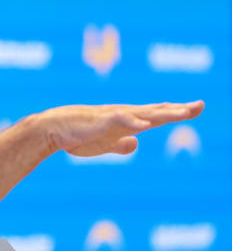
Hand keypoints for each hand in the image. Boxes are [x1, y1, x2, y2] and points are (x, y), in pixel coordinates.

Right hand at [40, 101, 204, 156]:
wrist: (52, 130)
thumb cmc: (75, 136)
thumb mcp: (103, 145)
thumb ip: (120, 144)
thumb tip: (136, 143)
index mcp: (125, 122)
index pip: (156, 115)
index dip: (176, 112)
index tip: (196, 108)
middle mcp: (123, 115)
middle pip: (155, 111)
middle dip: (178, 109)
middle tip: (200, 105)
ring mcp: (112, 116)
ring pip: (142, 113)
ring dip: (163, 113)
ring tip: (182, 113)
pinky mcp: (99, 121)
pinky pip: (119, 120)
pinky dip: (133, 121)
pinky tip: (145, 125)